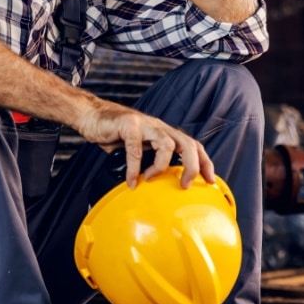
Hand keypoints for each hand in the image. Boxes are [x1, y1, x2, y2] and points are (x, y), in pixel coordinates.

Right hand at [73, 100, 215, 189]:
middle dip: (192, 166)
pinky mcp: (129, 125)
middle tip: (185, 185)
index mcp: (166, 133)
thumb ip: (150, 161)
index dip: (205, 163)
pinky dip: (134, 169)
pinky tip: (130, 181)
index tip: (210, 181)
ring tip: (150, 179)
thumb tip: (159, 187)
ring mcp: (146, 124)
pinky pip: (135, 150)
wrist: (92, 116)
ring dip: (162, 166)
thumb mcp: (139, 149)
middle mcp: (159, 127)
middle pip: (188, 144)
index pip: (194, 145)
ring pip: (167, 144)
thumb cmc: (116, 134)